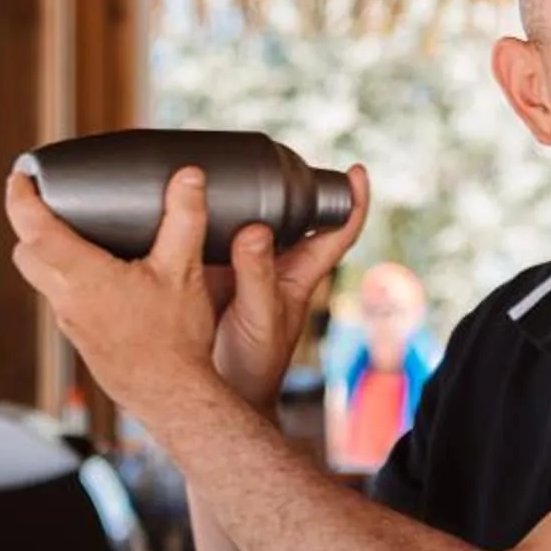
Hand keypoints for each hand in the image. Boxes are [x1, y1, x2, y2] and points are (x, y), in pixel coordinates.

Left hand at [4, 162, 370, 416]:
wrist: (173, 397)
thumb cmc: (176, 339)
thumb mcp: (184, 271)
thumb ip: (184, 219)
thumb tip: (187, 176)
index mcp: (83, 277)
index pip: (33, 228)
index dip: (21, 198)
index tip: (20, 177)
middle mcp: (67, 300)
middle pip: (27, 254)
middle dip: (32, 226)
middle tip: (51, 205)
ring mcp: (72, 324)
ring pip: (44, 281)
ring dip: (51, 257)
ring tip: (80, 238)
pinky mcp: (83, 340)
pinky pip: (65, 303)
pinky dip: (73, 283)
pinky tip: (105, 282)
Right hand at [217, 164, 369, 406]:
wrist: (222, 393)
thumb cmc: (254, 365)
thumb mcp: (259, 317)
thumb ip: (257, 275)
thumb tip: (256, 230)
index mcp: (301, 275)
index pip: (339, 232)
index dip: (354, 201)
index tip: (358, 171)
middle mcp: (279, 267)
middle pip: (297, 218)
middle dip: (294, 187)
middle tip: (278, 157)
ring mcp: (248, 270)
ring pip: (256, 224)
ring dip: (248, 200)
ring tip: (228, 172)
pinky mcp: (216, 274)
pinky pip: (218, 239)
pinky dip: (210, 220)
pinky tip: (192, 204)